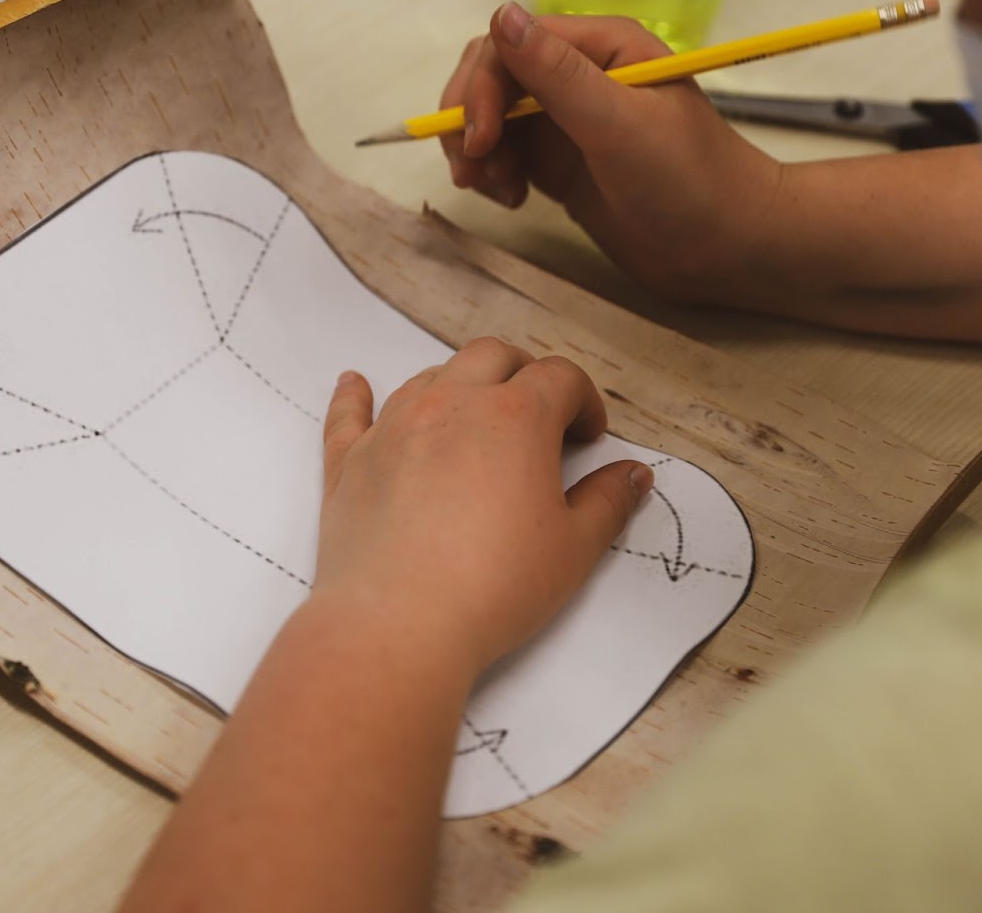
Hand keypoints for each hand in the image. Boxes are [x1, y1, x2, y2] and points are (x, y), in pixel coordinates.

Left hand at [314, 338, 652, 677]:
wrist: (397, 623)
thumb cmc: (493, 586)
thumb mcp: (574, 549)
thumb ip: (609, 502)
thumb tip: (633, 476)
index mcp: (514, 417)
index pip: (559, 378)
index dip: (583, 401)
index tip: (589, 436)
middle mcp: (450, 405)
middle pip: (492, 358)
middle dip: (524, 374)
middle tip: (540, 415)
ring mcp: (393, 428)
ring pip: (430, 378)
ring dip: (460, 385)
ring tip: (476, 420)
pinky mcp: (349, 462)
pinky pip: (349, 413)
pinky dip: (354, 394)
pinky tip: (354, 382)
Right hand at [442, 3, 782, 300]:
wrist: (729, 249)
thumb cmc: (688, 182)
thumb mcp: (619, 125)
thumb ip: (557, 74)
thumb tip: (500, 15)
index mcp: (601, 47)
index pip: (510, 45)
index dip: (482, 89)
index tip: (480, 142)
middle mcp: (579, 74)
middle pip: (491, 77)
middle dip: (470, 121)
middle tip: (471, 173)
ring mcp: (566, 119)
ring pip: (490, 117)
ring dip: (477, 151)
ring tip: (497, 191)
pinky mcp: (559, 162)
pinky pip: (503, 153)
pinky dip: (492, 174)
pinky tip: (511, 200)